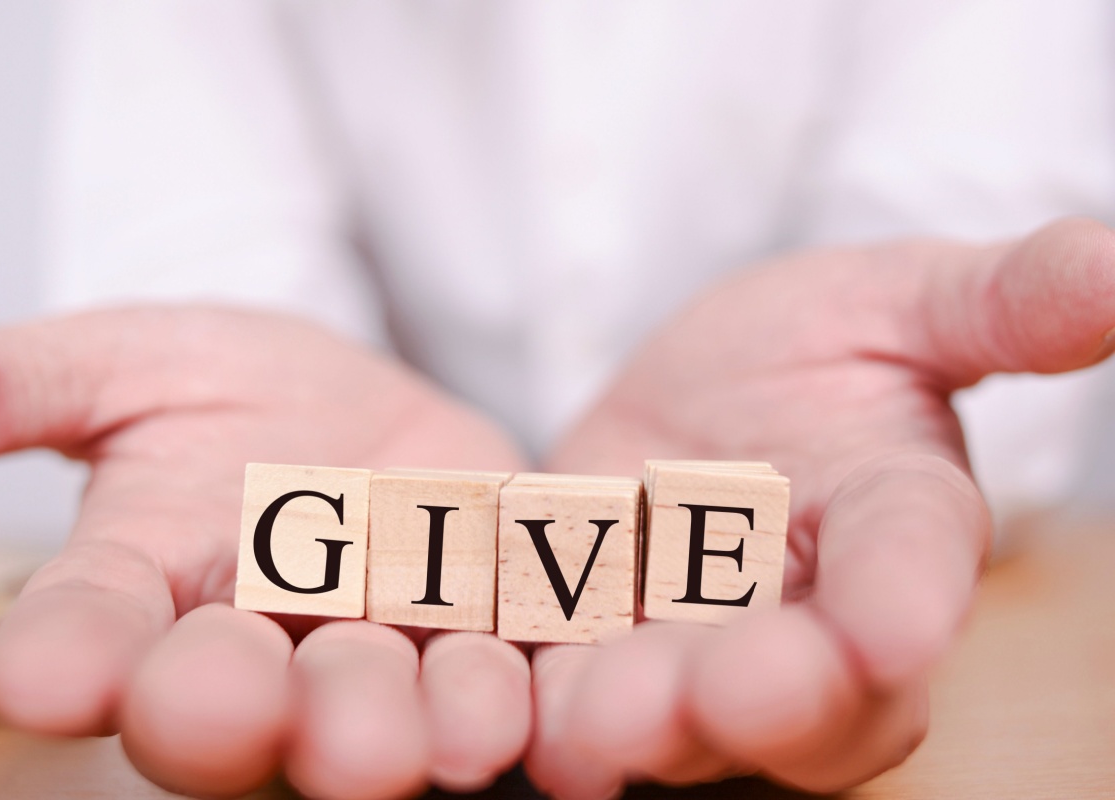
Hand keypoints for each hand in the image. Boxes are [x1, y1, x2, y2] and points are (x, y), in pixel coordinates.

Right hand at [0, 306, 531, 798]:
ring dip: (394, 723)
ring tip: (416, 738)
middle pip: (238, 698)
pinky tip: (541, 704)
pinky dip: (527, 691)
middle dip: (233, 711)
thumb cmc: (227, 394)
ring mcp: (382, 645)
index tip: (45, 671)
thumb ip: (5, 388)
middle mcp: (259, 645)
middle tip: (226, 710)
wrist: (358, 408)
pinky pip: (512, 669)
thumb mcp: (120, 367)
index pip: (91, 627)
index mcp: (151, 585)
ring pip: (381, 704)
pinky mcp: (489, 626)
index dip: (69, 653)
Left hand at [531, 218, 1114, 796]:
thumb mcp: (892, 300)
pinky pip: (573, 690)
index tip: (889, 628)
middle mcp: (810, 612)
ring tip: (590, 730)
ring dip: (642, 726)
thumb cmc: (812, 348)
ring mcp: (700, 644)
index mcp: (896, 521)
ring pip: (686, 715)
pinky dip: (544, 705)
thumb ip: (997, 300)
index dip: (907, 602)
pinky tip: (506, 711)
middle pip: (812, 689)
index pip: (916, 567)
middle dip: (771, 698)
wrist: (693, 402)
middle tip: (728, 694)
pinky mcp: (599, 646)